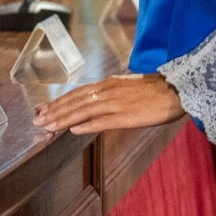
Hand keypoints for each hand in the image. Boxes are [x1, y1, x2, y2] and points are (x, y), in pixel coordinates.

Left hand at [34, 73, 184, 135]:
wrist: (178, 89)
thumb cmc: (156, 91)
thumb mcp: (129, 88)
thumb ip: (112, 94)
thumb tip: (96, 102)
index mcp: (108, 84)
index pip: (77, 93)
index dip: (59, 101)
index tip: (44, 108)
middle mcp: (108, 91)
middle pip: (75, 101)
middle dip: (54, 110)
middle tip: (37, 120)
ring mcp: (116, 103)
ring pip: (83, 110)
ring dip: (63, 118)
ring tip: (48, 126)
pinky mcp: (127, 116)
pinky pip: (103, 121)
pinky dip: (86, 125)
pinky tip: (74, 130)